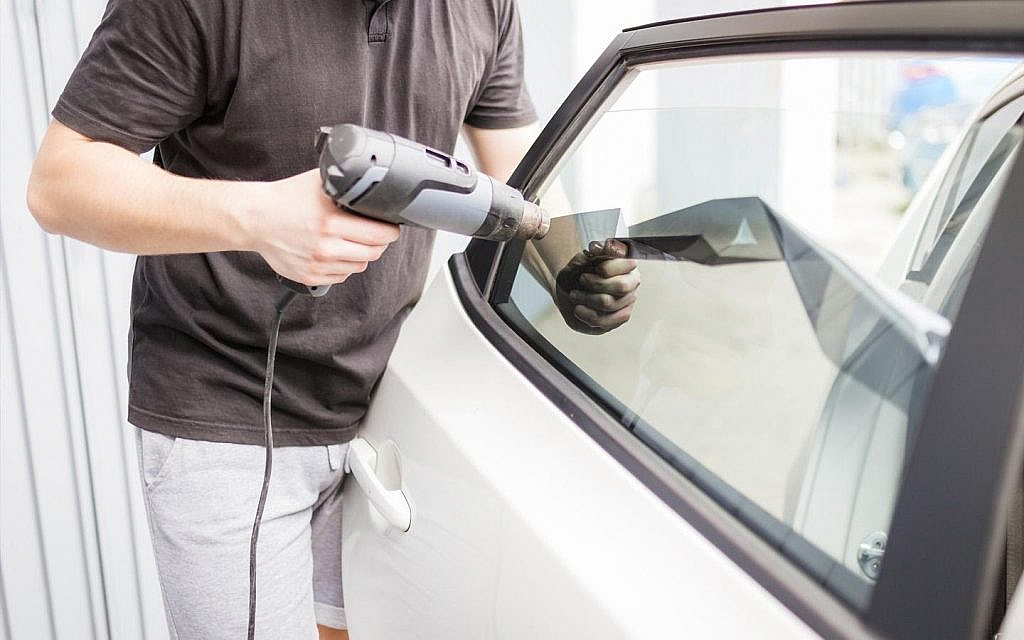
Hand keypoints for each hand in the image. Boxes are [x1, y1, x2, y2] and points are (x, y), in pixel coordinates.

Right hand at [246, 169, 399, 285]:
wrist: (256, 219)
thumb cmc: (286, 199)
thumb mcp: (320, 183)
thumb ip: (346, 186)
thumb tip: (372, 186)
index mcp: (331, 221)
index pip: (379, 234)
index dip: (389, 230)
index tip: (390, 227)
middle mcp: (326, 246)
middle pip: (373, 252)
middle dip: (379, 243)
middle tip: (375, 234)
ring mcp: (318, 264)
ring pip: (359, 266)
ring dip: (361, 255)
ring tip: (350, 242)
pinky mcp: (310, 276)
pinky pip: (341, 276)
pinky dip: (343, 266)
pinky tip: (335, 252)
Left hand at [554, 239, 639, 333]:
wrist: (570, 287)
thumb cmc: (580, 271)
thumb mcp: (583, 258)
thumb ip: (592, 252)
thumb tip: (597, 247)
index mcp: (628, 263)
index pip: (627, 265)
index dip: (609, 268)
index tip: (595, 268)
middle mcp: (632, 282)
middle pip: (621, 286)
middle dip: (596, 284)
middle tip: (582, 279)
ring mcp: (628, 301)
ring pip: (610, 304)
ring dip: (587, 299)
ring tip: (574, 294)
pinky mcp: (619, 317)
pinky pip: (606, 321)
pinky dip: (588, 315)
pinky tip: (579, 309)